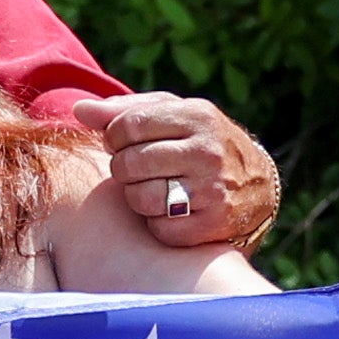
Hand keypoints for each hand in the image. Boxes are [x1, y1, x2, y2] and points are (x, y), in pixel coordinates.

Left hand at [60, 91, 276, 251]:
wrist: (259, 187)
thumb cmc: (201, 144)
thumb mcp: (173, 116)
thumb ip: (125, 110)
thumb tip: (79, 110)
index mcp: (197, 116)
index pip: (128, 125)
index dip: (114, 137)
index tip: (124, 144)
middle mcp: (207, 152)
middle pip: (129, 163)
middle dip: (123, 169)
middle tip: (138, 170)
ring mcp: (212, 189)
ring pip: (139, 198)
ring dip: (138, 198)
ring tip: (155, 190)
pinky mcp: (212, 224)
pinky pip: (159, 228)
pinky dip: (158, 224)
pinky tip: (173, 212)